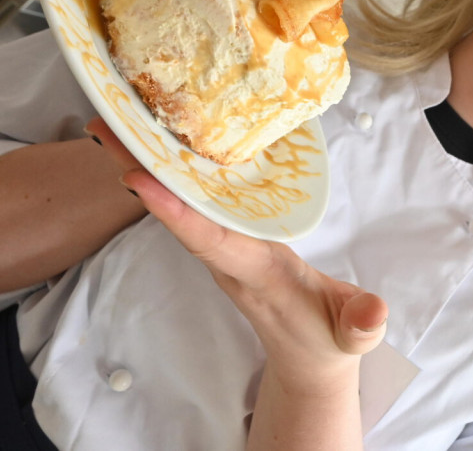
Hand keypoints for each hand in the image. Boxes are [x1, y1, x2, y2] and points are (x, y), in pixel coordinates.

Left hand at [86, 118, 387, 380]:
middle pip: (177, 210)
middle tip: (100, 125)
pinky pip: (193, 200)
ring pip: (178, 201)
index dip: (176, 212)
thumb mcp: (353, 335)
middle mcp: (228, 256)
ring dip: (146, 163)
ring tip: (115, 119)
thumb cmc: (331, 337)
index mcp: (256, 272)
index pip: (210, 241)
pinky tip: (162, 141)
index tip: (138, 180)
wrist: (310, 353)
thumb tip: (372, 317)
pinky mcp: (229, 238)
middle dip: (140, 170)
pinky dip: (173, 170)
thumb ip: (361, 326)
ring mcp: (224, 247)